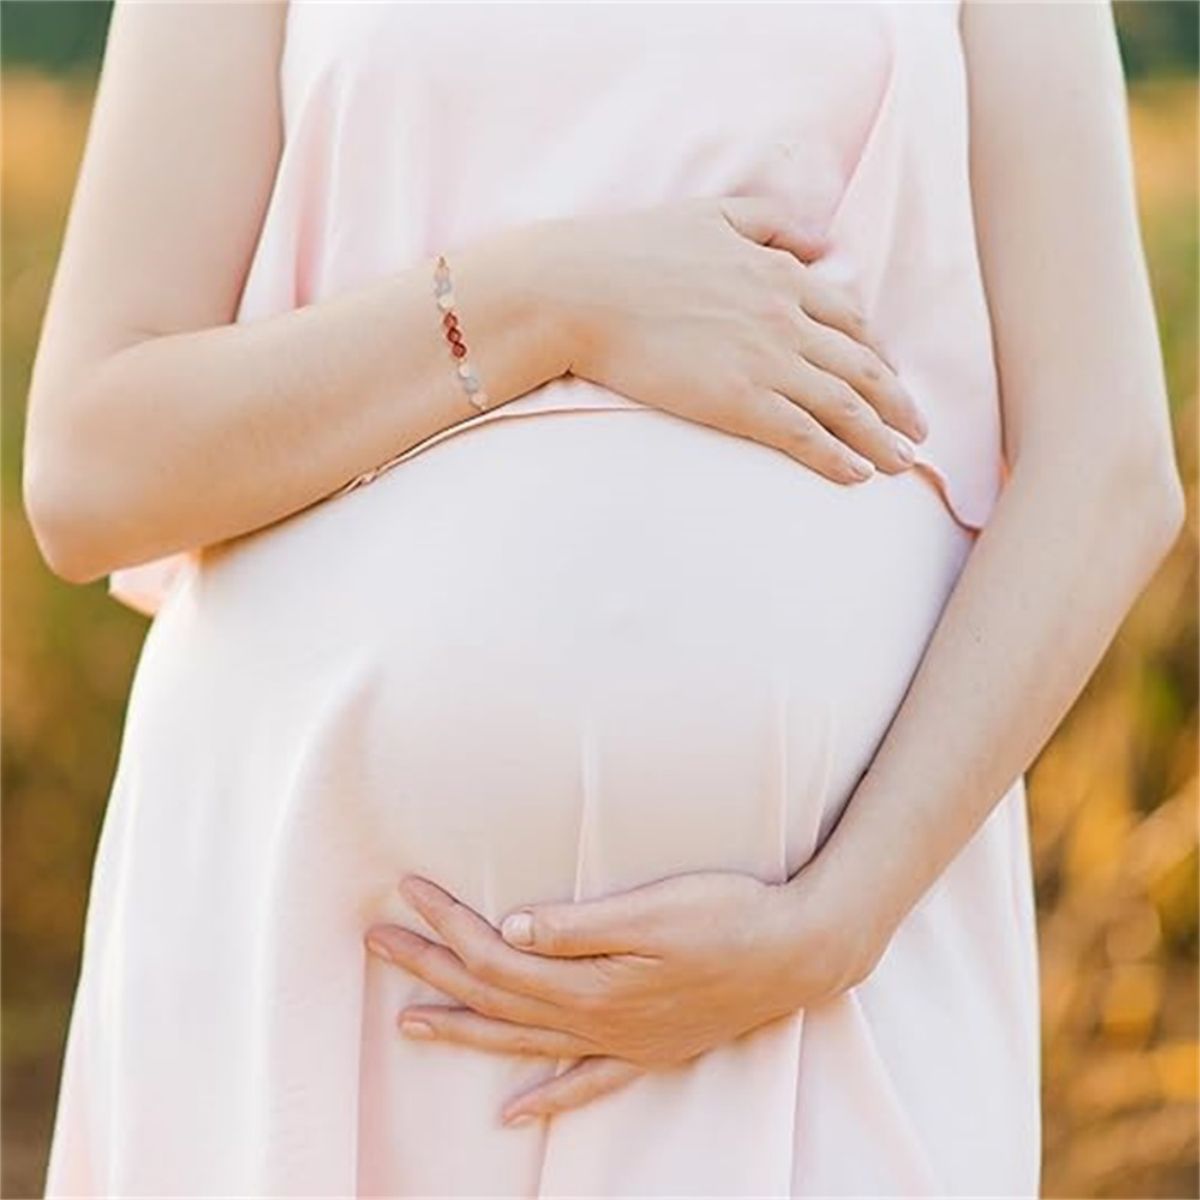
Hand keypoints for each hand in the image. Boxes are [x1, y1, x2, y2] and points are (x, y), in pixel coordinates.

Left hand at [363, 868, 879, 1125]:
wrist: (796, 955)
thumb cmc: (728, 918)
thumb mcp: (654, 911)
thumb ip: (578, 927)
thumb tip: (509, 930)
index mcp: (588, 981)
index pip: (495, 955)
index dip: (446, 924)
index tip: (407, 891)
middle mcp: (594, 1021)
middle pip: (493, 997)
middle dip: (430, 968)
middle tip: (376, 942)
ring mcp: (620, 1042)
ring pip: (522, 1041)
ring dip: (463, 1029)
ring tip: (409, 1022)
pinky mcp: (647, 1049)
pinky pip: (584, 1084)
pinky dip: (547, 1097)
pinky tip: (515, 1113)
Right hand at [525, 194, 927, 482]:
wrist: (580, 290)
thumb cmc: (633, 250)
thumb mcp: (712, 214)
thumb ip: (772, 222)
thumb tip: (822, 241)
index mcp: (780, 273)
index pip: (849, 319)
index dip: (876, 354)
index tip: (890, 379)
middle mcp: (785, 316)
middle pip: (861, 367)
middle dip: (896, 403)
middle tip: (917, 433)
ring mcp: (765, 360)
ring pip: (843, 405)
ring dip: (880, 437)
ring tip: (902, 463)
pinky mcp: (738, 401)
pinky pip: (803, 434)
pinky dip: (836, 457)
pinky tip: (857, 476)